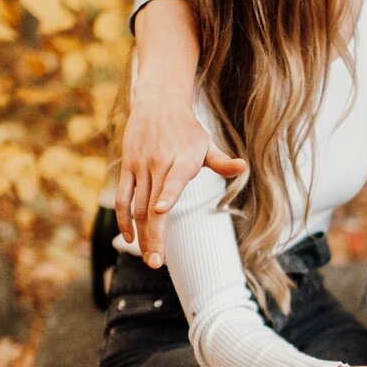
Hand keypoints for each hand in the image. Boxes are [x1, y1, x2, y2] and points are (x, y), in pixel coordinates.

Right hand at [115, 99, 245, 268]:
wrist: (158, 103)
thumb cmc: (187, 130)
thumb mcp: (206, 144)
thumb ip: (222, 162)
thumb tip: (243, 167)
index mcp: (183, 160)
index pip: (174, 179)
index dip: (167, 194)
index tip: (162, 210)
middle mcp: (160, 164)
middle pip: (153, 205)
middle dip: (154, 236)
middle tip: (156, 263)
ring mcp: (141, 167)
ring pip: (138, 207)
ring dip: (141, 236)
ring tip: (150, 259)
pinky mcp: (127, 168)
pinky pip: (123, 198)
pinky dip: (124, 219)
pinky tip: (130, 239)